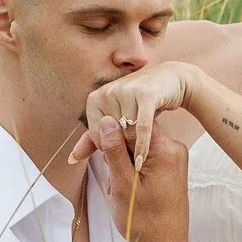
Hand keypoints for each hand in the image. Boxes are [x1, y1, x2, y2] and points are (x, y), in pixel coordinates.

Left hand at [76, 61, 195, 173]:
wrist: (170, 80)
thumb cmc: (140, 102)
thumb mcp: (116, 118)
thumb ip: (93, 139)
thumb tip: (71, 159)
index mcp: (95, 97)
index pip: (95, 136)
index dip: (107, 148)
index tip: (120, 151)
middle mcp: (108, 92)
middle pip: (111, 134)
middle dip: (122, 148)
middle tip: (132, 156)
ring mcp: (126, 91)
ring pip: (127, 132)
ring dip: (133, 148)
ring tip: (139, 157)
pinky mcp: (146, 95)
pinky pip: (141, 127)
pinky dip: (141, 146)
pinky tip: (141, 160)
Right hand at [85, 116, 190, 241]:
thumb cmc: (145, 221)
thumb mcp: (122, 184)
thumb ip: (113, 150)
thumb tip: (106, 120)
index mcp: (165, 149)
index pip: (130, 124)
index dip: (103, 132)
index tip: (82, 151)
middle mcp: (173, 149)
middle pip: (132, 134)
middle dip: (109, 150)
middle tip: (90, 167)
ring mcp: (172, 160)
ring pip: (134, 148)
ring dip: (116, 163)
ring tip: (113, 188)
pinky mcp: (168, 170)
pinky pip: (142, 160)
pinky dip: (127, 170)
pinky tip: (121, 189)